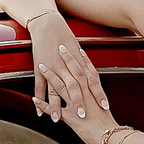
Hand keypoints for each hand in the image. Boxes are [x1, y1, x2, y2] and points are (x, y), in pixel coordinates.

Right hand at [28, 12, 104, 128]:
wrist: (47, 23)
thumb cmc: (64, 35)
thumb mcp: (78, 49)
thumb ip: (84, 65)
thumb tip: (92, 76)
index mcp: (78, 62)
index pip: (91, 80)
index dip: (98, 93)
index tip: (104, 106)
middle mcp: (66, 66)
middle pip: (74, 87)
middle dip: (79, 103)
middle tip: (84, 117)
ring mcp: (52, 68)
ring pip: (55, 90)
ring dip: (56, 105)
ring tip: (57, 119)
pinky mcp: (40, 68)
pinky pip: (39, 87)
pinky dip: (39, 100)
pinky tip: (40, 112)